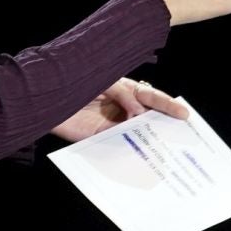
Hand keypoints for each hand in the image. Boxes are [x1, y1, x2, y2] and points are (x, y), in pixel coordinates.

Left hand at [50, 78, 187, 142]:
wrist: (47, 96)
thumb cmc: (75, 80)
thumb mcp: (105, 80)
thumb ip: (123, 94)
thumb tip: (138, 112)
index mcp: (126, 89)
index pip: (151, 96)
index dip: (168, 104)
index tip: (183, 113)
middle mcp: (123, 106)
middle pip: (149, 115)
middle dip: (165, 122)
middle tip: (182, 130)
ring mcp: (113, 122)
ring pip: (137, 130)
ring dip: (149, 136)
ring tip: (166, 144)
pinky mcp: (100, 136)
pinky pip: (119, 142)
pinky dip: (129, 146)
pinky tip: (140, 150)